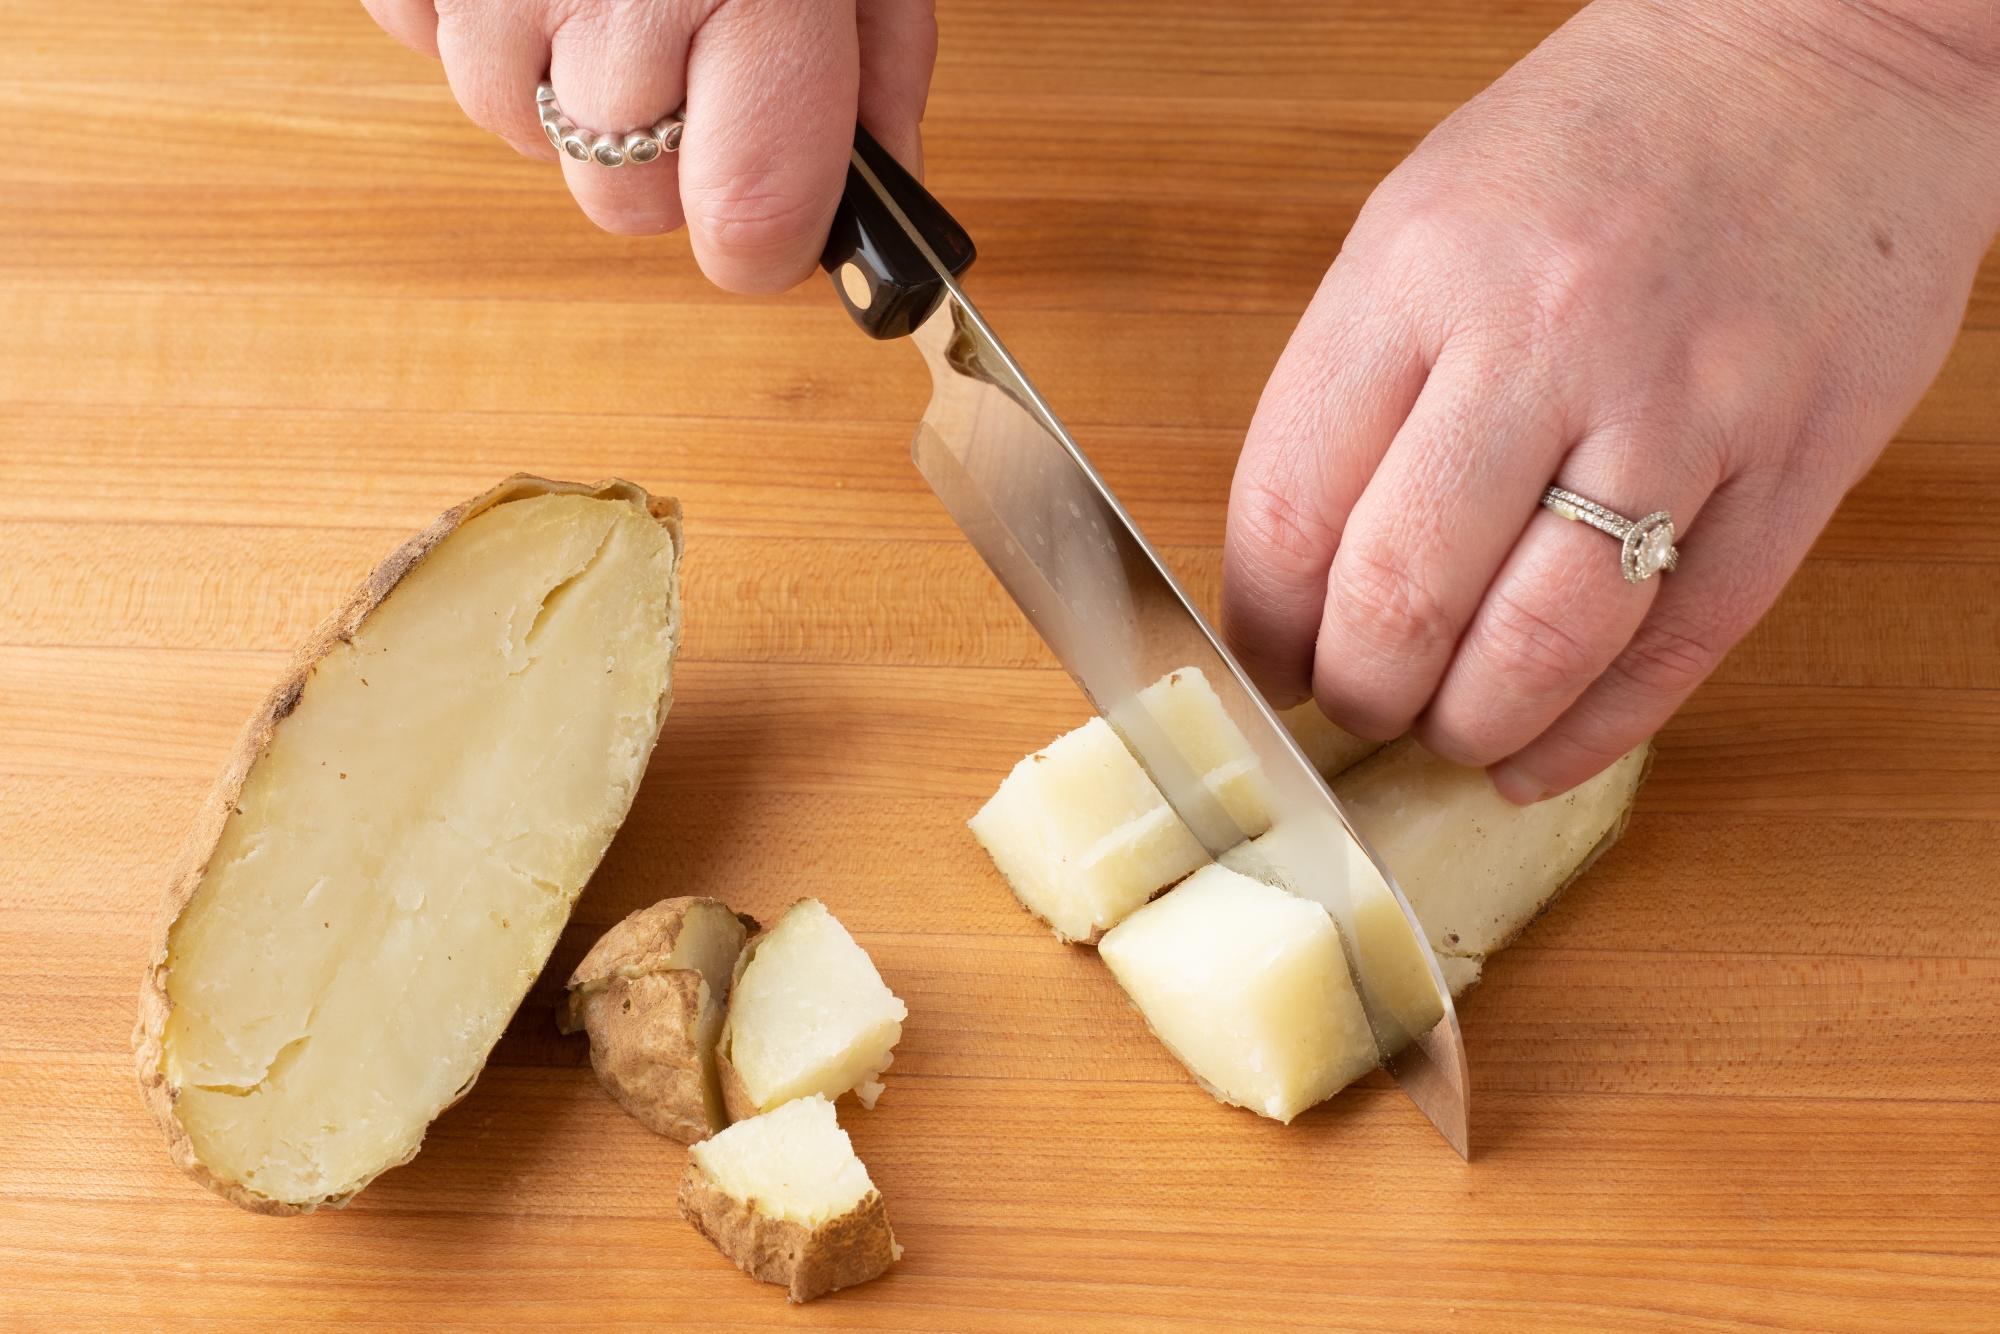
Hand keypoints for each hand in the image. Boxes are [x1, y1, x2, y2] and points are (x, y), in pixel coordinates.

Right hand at [361, 0, 936, 290]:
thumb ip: (878, 63)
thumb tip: (883, 196)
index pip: (751, 214)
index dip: (767, 242)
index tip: (773, 229)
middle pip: (624, 205)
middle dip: (664, 162)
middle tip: (688, 58)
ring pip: (518, 135)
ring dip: (563, 90)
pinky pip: (430, 47)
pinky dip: (478, 21)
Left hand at [1221, 0, 1999, 801]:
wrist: (1823, 55)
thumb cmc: (1600, 145)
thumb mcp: (1423, 221)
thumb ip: (1355, 388)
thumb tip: (1292, 575)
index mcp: (1418, 273)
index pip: (1293, 510)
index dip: (1264, 627)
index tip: (1269, 663)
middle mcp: (1544, 338)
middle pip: (1403, 597)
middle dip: (1359, 693)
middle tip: (1358, 704)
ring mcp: (1683, 406)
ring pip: (1541, 647)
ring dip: (1468, 727)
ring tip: (1447, 730)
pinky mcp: (1796, 463)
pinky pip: (1679, 645)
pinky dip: (1594, 733)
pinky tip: (1539, 756)